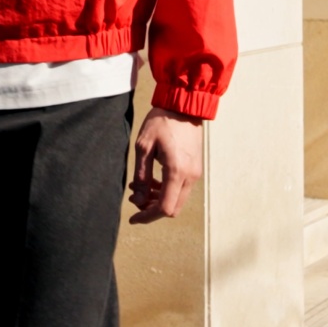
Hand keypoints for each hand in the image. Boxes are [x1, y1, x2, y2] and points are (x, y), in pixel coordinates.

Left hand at [127, 106, 202, 224]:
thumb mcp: (143, 147)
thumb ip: (142, 176)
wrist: (183, 107)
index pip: (164, 208)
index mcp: (177, 171)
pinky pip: (181, 189)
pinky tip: (152, 180)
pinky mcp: (195, 169)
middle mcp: (190, 176)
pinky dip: (166, 191)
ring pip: (176, 200)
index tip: (132, 219)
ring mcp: (195, 174)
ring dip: (158, 199)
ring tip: (139, 187)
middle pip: (172, 209)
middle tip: (134, 197)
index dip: (147, 217)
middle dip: (151, 209)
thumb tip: (139, 200)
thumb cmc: (161, 123)